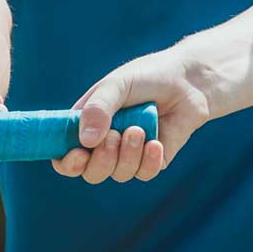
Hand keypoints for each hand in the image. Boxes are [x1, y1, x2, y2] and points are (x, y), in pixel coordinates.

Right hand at [52, 50, 209, 183]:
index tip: (77, 155)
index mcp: (87, 123)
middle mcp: (105, 142)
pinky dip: (149, 160)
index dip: (66, 162)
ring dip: (127, 154)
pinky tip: (156, 142)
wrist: (188, 81)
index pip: (64, 153)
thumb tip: (86, 141)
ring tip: (139, 129)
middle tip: (114, 136)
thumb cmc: (147, 77)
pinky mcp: (153, 160)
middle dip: (101, 160)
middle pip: (91, 172)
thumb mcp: (117, 85)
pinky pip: (144, 173)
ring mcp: (129, 153)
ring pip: (119, 174)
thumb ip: (98, 108)